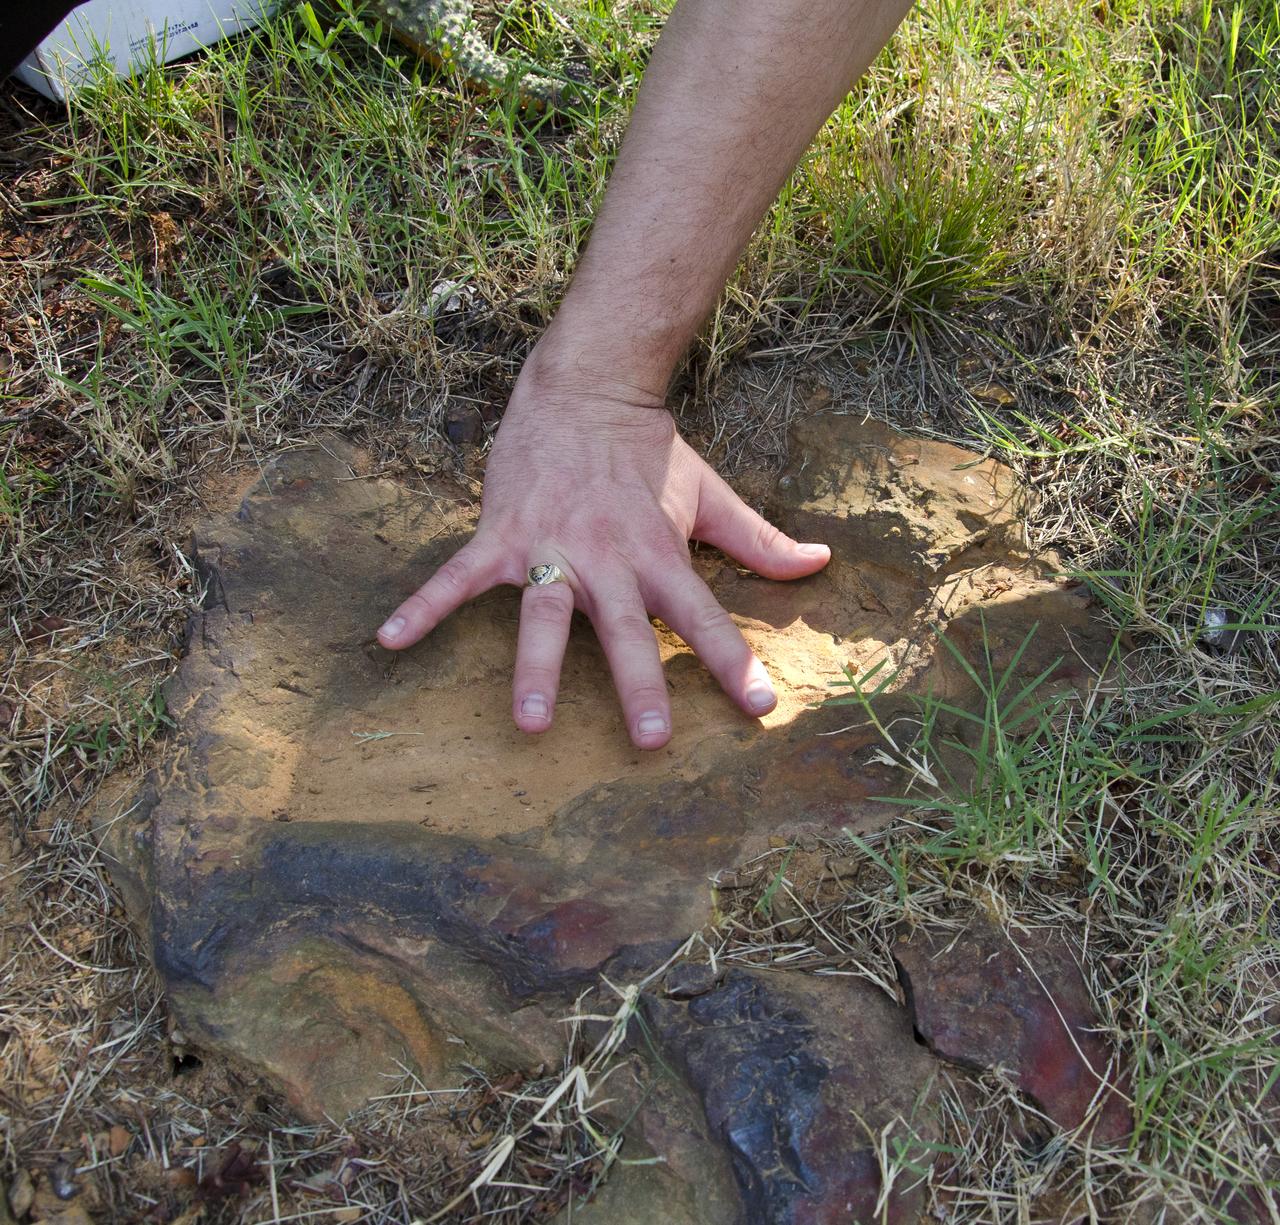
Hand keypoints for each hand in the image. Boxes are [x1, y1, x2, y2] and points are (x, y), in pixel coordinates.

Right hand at [376, 358, 830, 748]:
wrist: (585, 386)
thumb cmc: (649, 450)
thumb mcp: (708, 493)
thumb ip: (759, 539)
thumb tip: (821, 563)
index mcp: (659, 552)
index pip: (703, 614)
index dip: (732, 661)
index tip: (760, 709)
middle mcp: (609, 557)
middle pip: (626, 628)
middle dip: (638, 683)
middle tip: (651, 739)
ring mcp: (551, 547)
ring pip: (546, 615)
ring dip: (538, 668)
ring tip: (531, 724)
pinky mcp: (503, 534)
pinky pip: (459, 577)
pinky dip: (425, 606)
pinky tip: (390, 640)